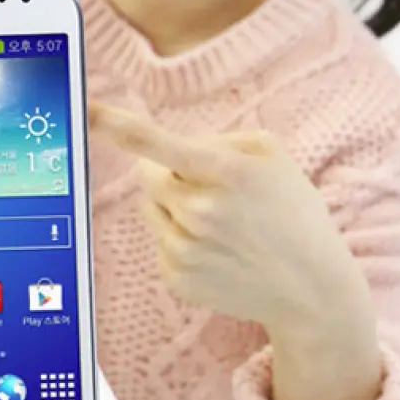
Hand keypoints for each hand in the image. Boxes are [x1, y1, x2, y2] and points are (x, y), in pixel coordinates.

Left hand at [89, 103, 372, 337]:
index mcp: (224, 173)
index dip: (117, 124)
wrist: (312, 288)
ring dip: (176, 208)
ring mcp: (183, 248)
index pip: (157, 143)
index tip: (87, 110)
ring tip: (223, 226)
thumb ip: (216, 140)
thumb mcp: (271, 157)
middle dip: (171, 174)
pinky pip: (160, 242)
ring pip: (152, 208)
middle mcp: (198, 211)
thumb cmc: (294, 213)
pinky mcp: (174, 277)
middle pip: (148, 174)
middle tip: (212, 189)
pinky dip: (181, 241)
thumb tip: (168, 151)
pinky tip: (219, 252)